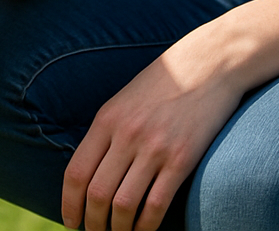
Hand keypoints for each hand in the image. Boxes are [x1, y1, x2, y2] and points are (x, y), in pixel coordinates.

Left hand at [62, 28, 242, 230]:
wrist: (209, 64)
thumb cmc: (164, 84)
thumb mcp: (124, 101)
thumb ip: (106, 134)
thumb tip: (90, 173)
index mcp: (107, 120)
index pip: (76, 172)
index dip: (69, 204)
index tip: (71, 222)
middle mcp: (126, 135)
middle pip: (97, 194)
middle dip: (93, 223)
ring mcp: (155, 148)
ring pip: (124, 206)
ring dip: (118, 230)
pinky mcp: (182, 159)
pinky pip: (156, 205)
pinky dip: (146, 226)